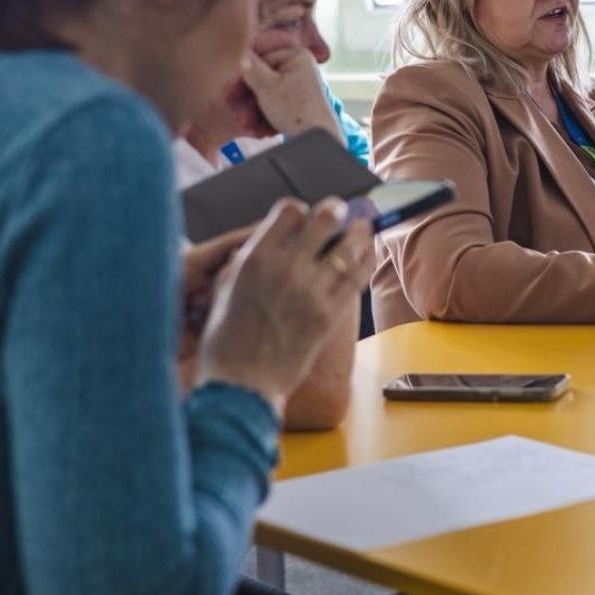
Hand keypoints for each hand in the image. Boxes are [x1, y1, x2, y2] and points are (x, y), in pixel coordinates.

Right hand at [193, 198, 377, 413]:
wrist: (241, 386)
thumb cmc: (225, 341)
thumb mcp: (224, 290)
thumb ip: (246, 261)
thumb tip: (266, 242)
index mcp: (255, 258)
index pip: (288, 211)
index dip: (298, 209)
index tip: (302, 214)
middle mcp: (287, 268)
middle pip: (325, 219)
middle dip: (335, 209)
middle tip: (340, 209)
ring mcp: (312, 291)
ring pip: (349, 246)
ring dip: (359, 231)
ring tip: (364, 225)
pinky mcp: (331, 314)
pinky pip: (358, 278)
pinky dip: (367, 260)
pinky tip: (369, 253)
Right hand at [240, 47, 342, 139]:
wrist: (316, 141)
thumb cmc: (296, 111)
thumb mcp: (267, 86)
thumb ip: (252, 68)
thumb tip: (242, 54)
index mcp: (296, 56)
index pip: (261, 58)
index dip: (243, 74)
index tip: (230, 89)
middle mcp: (300, 68)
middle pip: (263, 78)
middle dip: (247, 98)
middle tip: (233, 107)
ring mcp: (300, 87)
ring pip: (267, 94)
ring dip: (253, 110)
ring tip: (248, 124)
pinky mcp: (298, 105)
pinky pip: (275, 105)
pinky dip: (265, 117)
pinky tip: (259, 129)